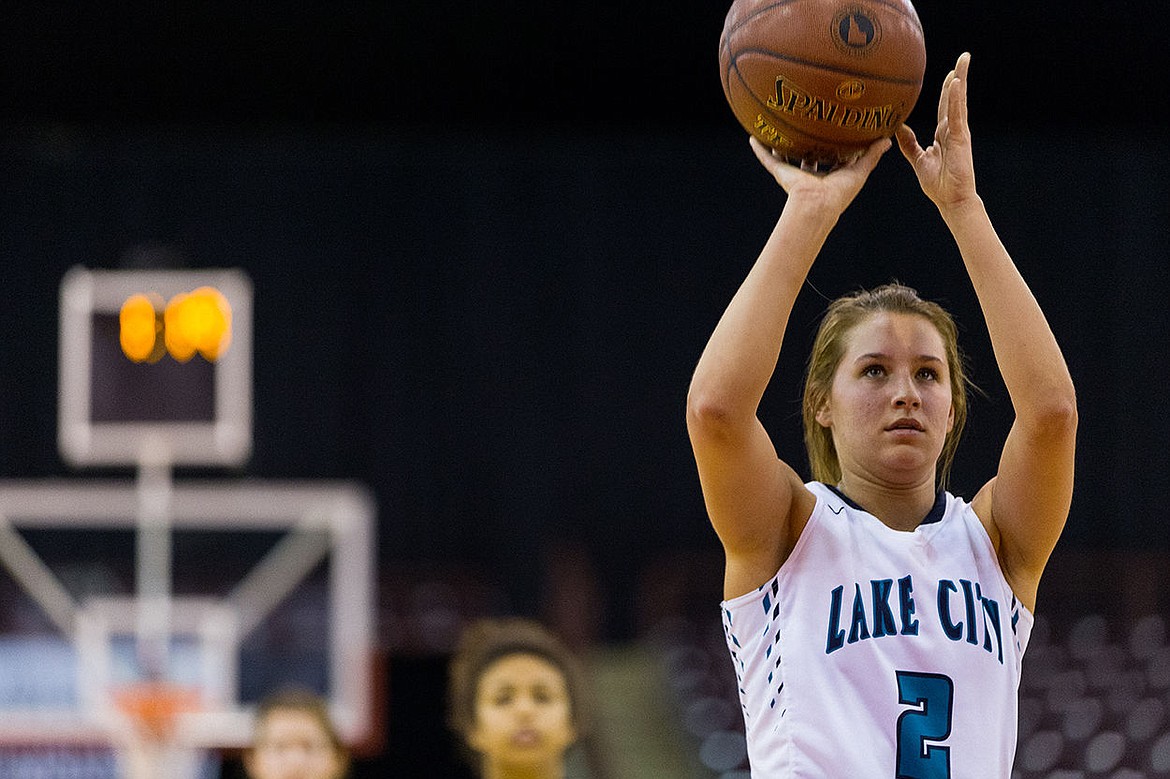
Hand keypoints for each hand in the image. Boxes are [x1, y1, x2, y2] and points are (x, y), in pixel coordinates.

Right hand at [750, 135, 890, 215]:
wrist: (817, 205)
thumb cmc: (839, 194)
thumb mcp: (859, 171)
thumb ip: (872, 155)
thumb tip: (887, 139)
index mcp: (828, 176)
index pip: (832, 157)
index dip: (834, 144)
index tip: (836, 128)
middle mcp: (810, 174)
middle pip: (808, 154)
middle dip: (807, 142)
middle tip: (807, 122)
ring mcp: (794, 173)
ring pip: (786, 155)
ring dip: (780, 144)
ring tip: (777, 126)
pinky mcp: (781, 173)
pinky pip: (767, 159)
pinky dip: (759, 149)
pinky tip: (753, 137)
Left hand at [896, 52, 976, 213]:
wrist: (951, 199)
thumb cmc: (938, 183)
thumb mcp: (918, 159)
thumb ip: (909, 144)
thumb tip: (897, 128)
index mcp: (944, 134)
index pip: (944, 106)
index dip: (946, 90)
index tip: (948, 74)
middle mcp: (953, 129)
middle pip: (954, 98)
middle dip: (958, 77)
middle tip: (963, 57)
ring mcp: (959, 132)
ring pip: (958, 101)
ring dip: (961, 79)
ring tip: (964, 60)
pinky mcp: (961, 138)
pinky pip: (957, 114)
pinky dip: (955, 98)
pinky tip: (956, 82)